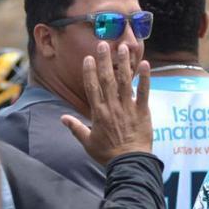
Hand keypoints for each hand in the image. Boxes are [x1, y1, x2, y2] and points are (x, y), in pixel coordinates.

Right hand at [61, 42, 152, 163]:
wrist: (129, 163)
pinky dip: (145, 78)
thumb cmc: (108, 154)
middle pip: (107, 79)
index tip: (88, 58)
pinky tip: (145, 64)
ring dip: (124, 63)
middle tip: (103, 44)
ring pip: (125, 81)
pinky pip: (144, 92)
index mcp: (98, 113)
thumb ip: (75, 128)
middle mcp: (112, 107)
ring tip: (123, 47)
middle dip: (104, 61)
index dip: (89, 72)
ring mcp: (128, 108)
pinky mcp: (143, 112)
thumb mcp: (87, 142)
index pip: (92, 88)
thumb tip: (62, 118)